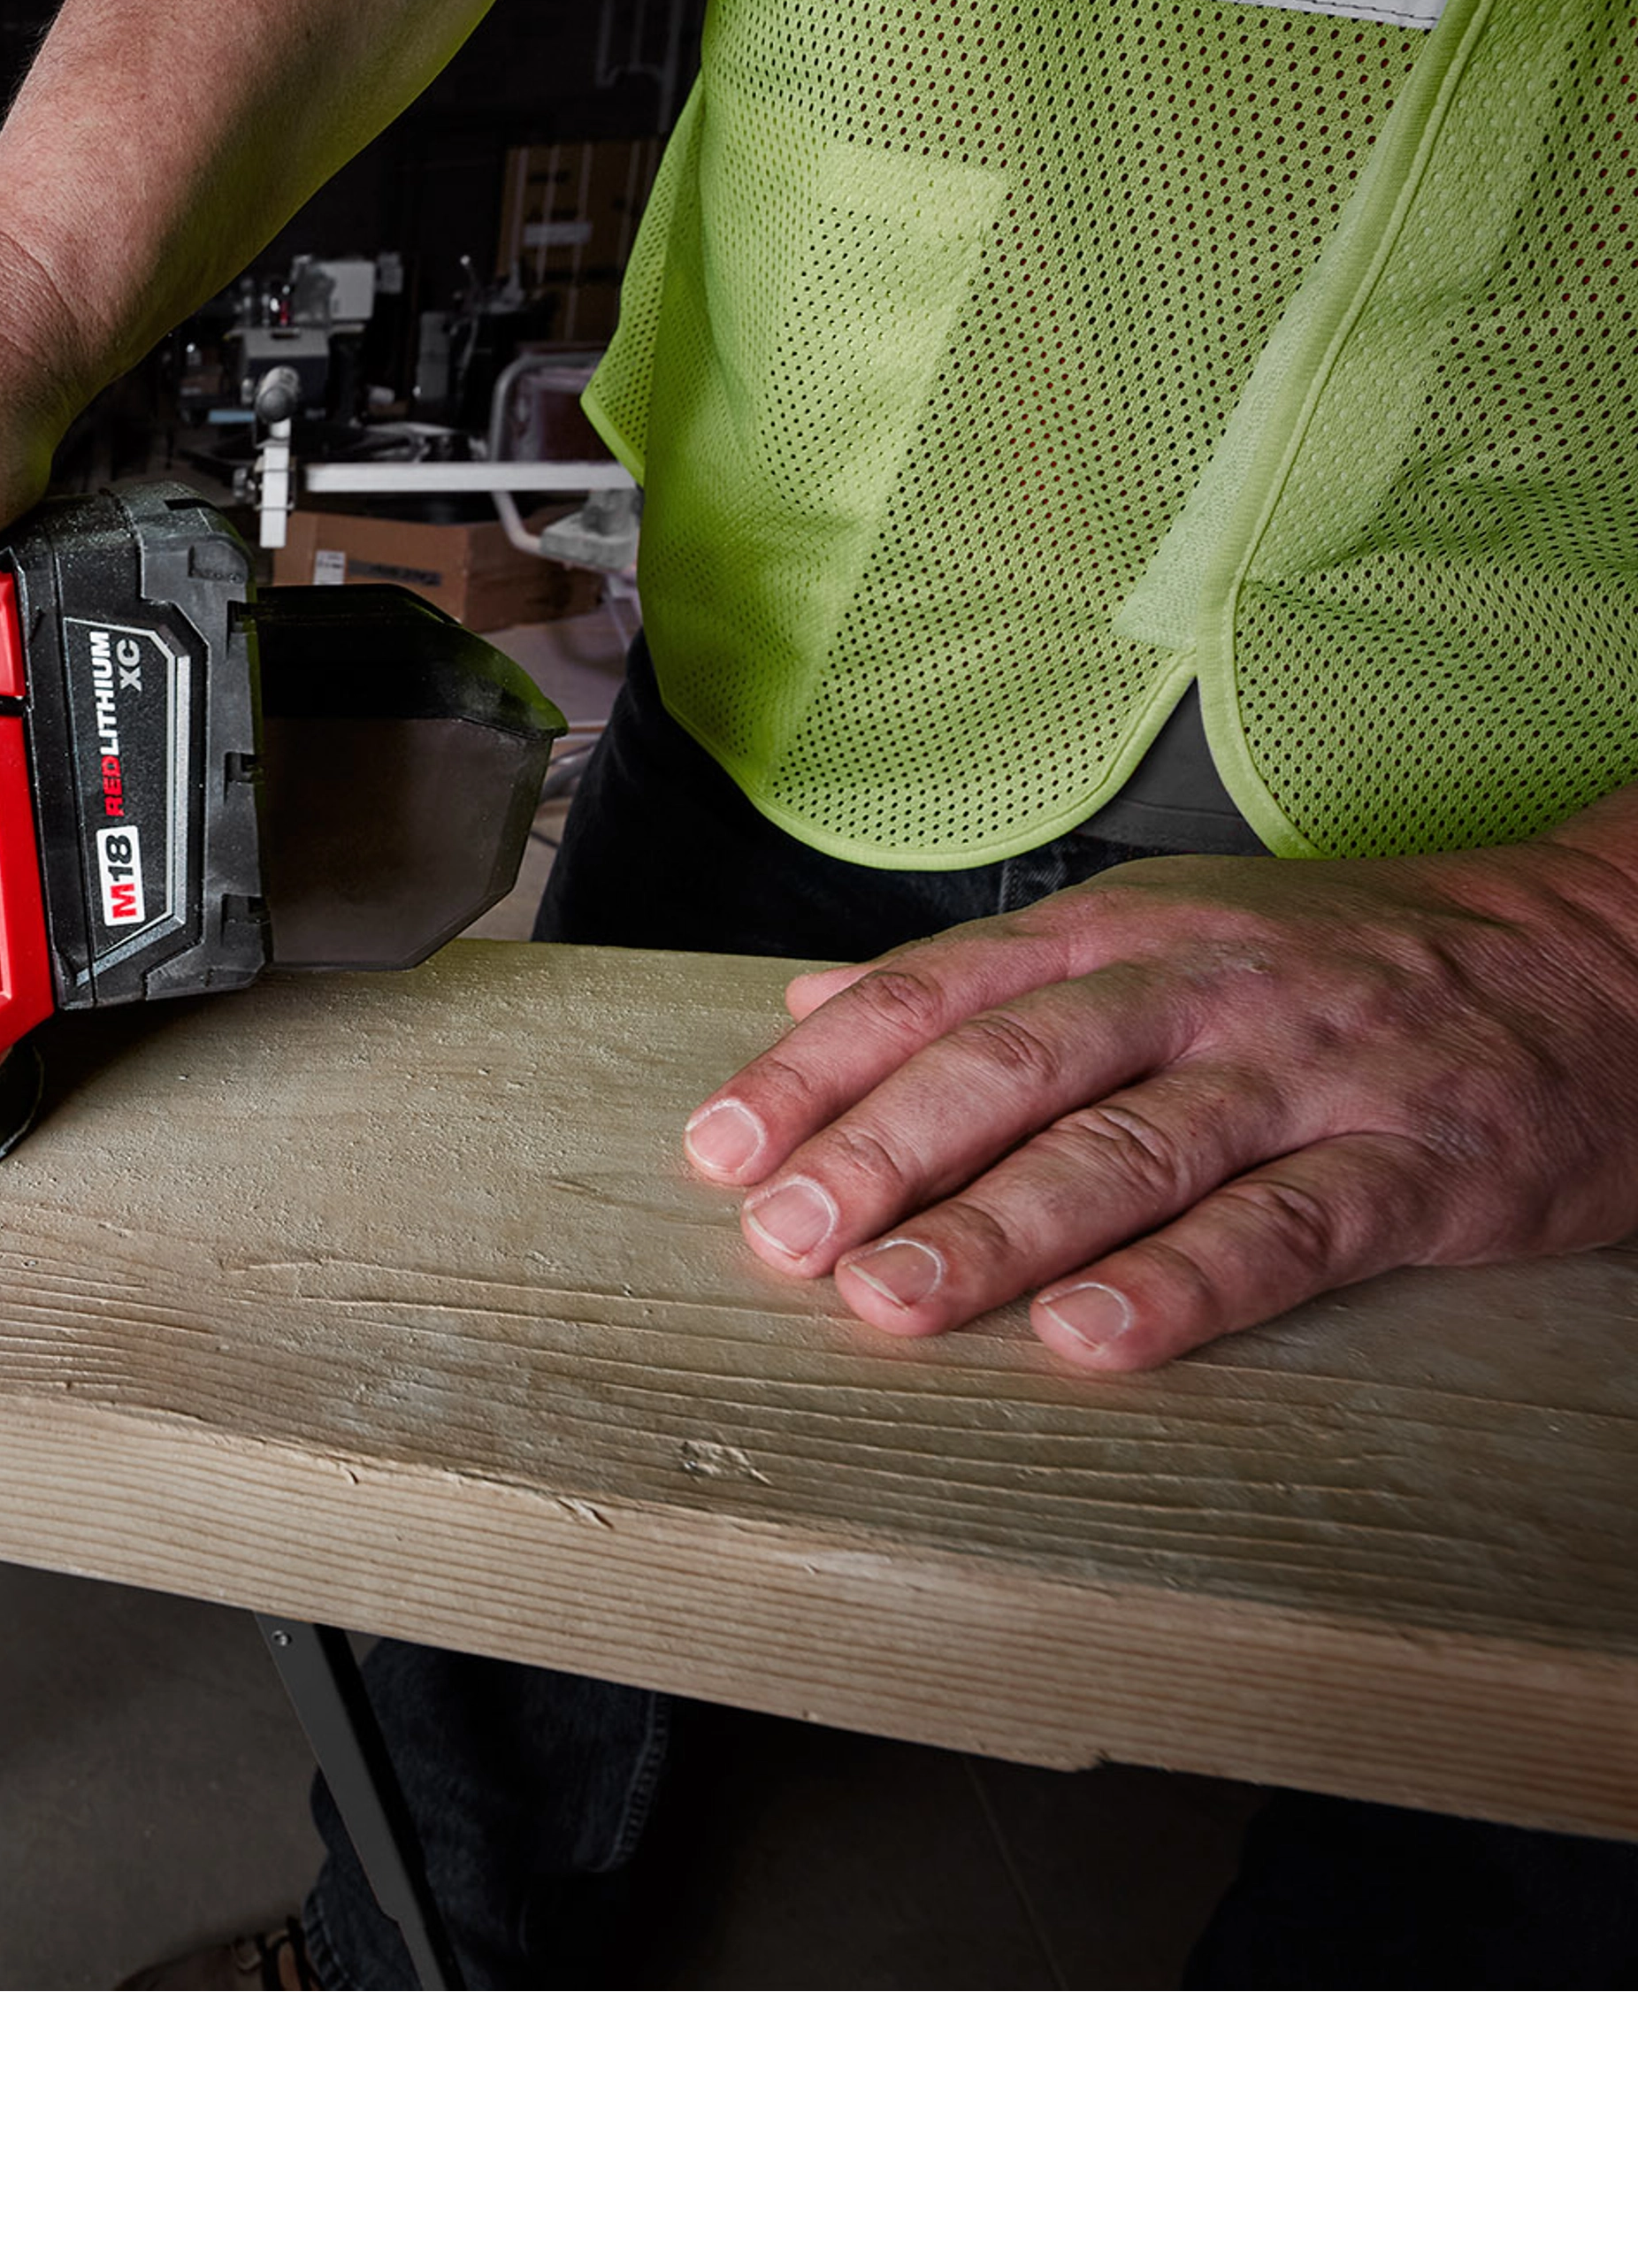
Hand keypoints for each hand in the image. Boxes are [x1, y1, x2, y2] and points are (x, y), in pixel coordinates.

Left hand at [676, 827, 1637, 1369]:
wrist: (1611, 956)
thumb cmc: (1357, 957)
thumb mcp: (1165, 928)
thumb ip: (987, 977)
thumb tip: (808, 1005)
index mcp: (1127, 932)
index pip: (937, 993)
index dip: (819, 1072)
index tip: (718, 1148)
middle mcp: (1205, 990)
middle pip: (1013, 1064)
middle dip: (881, 1150)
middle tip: (778, 1234)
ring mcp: (1312, 1076)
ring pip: (1132, 1147)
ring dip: (1001, 1227)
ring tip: (889, 1299)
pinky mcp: (1419, 1165)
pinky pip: (1286, 1227)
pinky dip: (1185, 1286)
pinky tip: (1093, 1340)